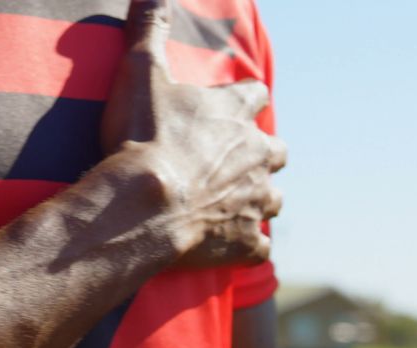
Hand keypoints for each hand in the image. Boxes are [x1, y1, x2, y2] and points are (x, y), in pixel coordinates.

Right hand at [100, 0, 285, 266]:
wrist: (142, 204)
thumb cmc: (142, 136)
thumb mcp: (141, 72)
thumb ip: (148, 30)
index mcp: (237, 113)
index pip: (253, 95)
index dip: (239, 101)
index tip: (224, 108)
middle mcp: (258, 154)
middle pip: (276, 150)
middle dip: (259, 153)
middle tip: (229, 161)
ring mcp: (255, 201)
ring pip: (273, 199)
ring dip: (256, 199)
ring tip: (230, 204)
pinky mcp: (245, 241)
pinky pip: (259, 247)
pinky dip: (246, 246)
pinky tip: (228, 246)